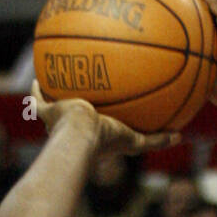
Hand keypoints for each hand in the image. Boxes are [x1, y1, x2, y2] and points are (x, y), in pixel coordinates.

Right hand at [30, 79, 177, 154]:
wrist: (81, 135)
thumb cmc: (107, 139)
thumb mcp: (136, 140)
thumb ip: (156, 139)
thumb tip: (180, 136)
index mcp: (95, 136)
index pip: (99, 128)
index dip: (103, 123)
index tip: (107, 116)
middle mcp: (75, 132)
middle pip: (75, 118)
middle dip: (76, 109)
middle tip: (80, 99)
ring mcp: (59, 122)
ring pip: (55, 109)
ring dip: (55, 98)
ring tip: (57, 83)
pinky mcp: (48, 112)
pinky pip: (39, 100)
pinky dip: (37, 90)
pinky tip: (37, 77)